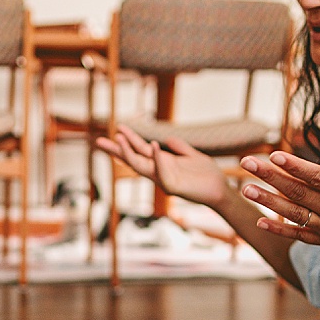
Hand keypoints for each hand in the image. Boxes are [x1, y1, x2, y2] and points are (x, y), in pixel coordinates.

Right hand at [95, 124, 229, 208]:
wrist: (220, 190)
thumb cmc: (207, 175)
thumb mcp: (192, 156)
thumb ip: (179, 148)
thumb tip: (168, 139)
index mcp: (161, 163)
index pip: (140, 150)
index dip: (128, 141)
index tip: (116, 129)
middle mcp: (158, 172)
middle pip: (132, 159)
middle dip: (117, 150)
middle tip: (99, 141)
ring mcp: (164, 179)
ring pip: (141, 166)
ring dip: (130, 152)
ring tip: (120, 138)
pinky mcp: (173, 186)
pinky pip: (161, 171)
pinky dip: (157, 158)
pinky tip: (153, 145)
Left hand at [240, 130, 319, 256]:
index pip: (318, 177)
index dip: (296, 167)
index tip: (275, 156)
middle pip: (298, 192)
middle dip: (271, 177)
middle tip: (248, 163)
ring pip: (293, 213)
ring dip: (268, 201)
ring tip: (246, 188)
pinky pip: (299, 235)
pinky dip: (279, 229)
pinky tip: (260, 220)